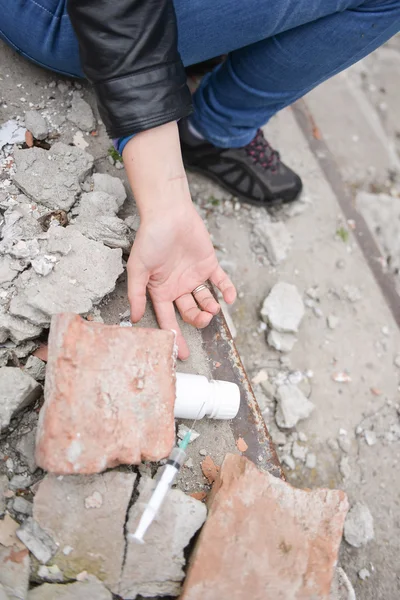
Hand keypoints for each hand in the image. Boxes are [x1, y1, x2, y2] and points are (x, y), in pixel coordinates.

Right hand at [127, 182, 235, 358]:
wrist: (169, 213)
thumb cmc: (150, 239)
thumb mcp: (138, 269)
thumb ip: (136, 294)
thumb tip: (133, 318)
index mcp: (160, 291)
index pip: (168, 319)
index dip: (174, 337)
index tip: (181, 354)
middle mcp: (178, 287)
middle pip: (190, 313)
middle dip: (198, 320)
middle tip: (204, 320)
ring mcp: (194, 276)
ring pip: (206, 300)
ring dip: (211, 308)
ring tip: (212, 308)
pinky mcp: (209, 265)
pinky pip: (221, 282)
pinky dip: (228, 290)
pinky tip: (229, 298)